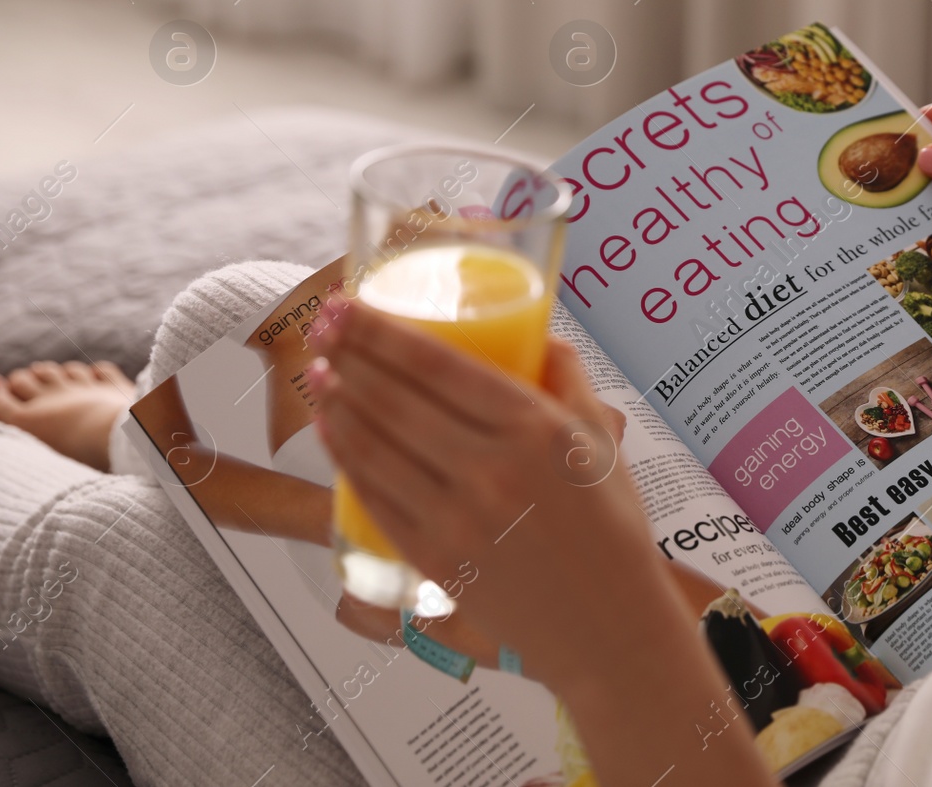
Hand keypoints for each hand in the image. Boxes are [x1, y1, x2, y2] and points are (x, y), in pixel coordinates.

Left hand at [309, 300, 666, 691]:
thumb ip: (571, 379)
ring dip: (338, 403)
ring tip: (319, 372)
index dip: (383, 331)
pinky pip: (376, 497)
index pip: (439, 366)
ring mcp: (458, 517)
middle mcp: (492, 469)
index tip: (350, 305)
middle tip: (324, 324)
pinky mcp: (436, 557)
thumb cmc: (612, 528)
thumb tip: (540, 334)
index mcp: (536, 429)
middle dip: (350, 354)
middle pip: (398, 400)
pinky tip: (332, 431)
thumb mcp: (605, 440)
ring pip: (377, 447)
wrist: (608, 625)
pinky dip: (347, 459)